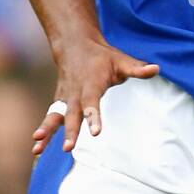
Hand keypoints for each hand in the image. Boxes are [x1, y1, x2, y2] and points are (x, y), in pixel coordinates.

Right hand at [32, 37, 158, 154]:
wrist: (74, 46)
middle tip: (68, 148)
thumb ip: (137, 68)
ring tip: (37, 148)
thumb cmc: (102, 57)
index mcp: (91, 84)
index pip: (91, 103)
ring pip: (54, 117)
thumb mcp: (121, 60)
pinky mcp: (58, 103)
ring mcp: (64, 98)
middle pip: (71, 115)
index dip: (93, 116)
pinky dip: (43, 131)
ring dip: (47, 132)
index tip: (95, 132)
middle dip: (69, 132)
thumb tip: (157, 68)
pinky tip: (36, 148)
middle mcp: (74, 93)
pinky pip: (49, 118)